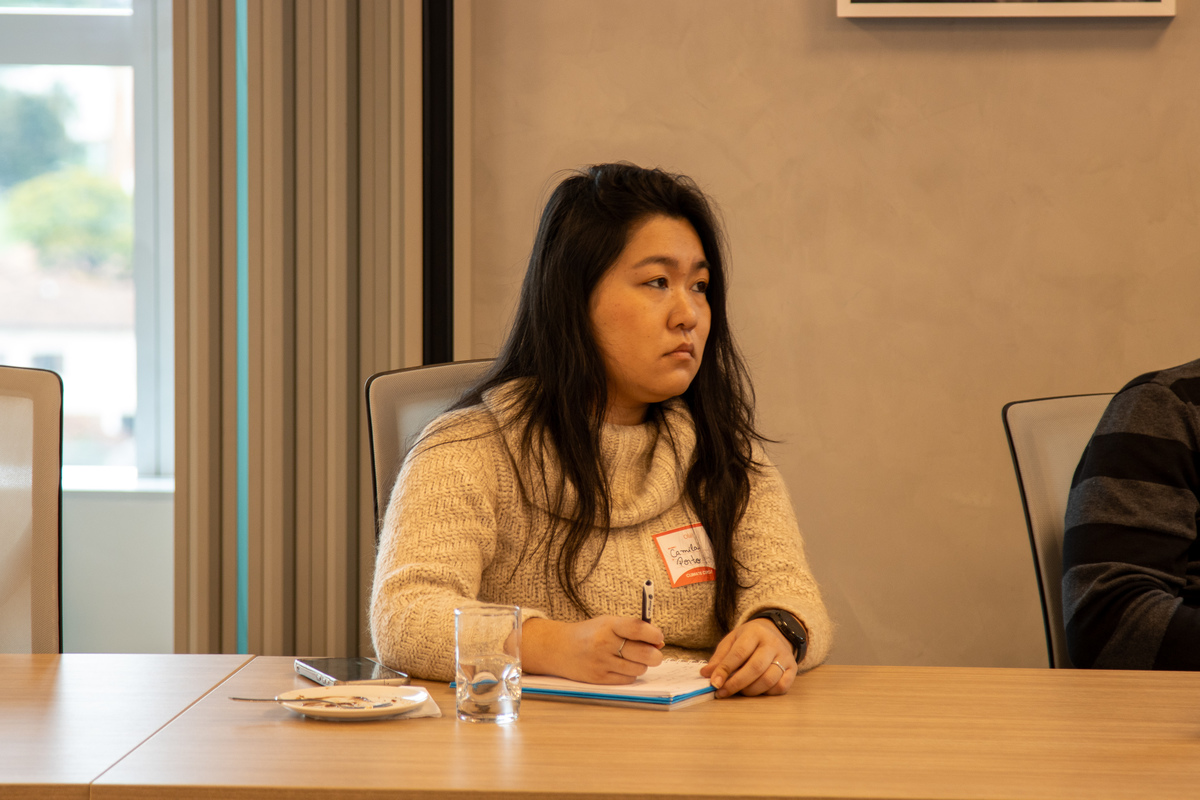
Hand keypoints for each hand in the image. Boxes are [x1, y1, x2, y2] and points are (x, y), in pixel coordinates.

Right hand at [522, 616, 663, 683]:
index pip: (638, 628)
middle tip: (655, 654)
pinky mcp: (598, 678)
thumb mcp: (609, 624)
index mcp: (608, 625)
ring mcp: (601, 662)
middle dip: (655, 655)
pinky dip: (630, 674)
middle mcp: (604, 644)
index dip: (654, 633)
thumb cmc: (591, 634)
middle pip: (643, 653)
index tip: (659, 637)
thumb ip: (633, 631)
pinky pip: (627, 679)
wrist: (559, 648)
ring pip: (638, 669)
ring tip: (633, 659)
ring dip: (641, 665)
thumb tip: (659, 643)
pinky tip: (622, 667)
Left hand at [699, 618, 795, 697]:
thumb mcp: (732, 641)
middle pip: (755, 668)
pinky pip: (781, 687)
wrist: (774, 634)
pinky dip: (767, 693)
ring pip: (769, 679)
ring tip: (739, 691)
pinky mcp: (793, 669)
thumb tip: (706, 674)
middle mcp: (772, 643)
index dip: (725, 669)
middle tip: (722, 692)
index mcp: (754, 632)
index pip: (739, 653)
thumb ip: (719, 657)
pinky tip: (756, 690)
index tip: (714, 683)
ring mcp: (785, 656)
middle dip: (736, 684)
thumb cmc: (748, 640)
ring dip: (750, 690)